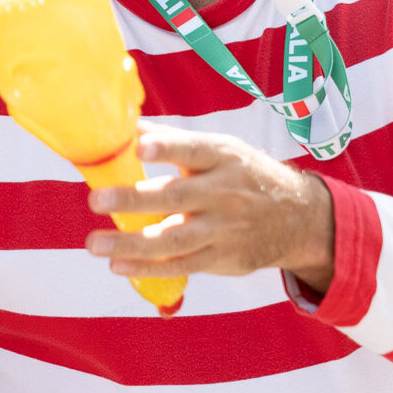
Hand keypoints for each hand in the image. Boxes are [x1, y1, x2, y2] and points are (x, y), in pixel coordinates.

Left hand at [86, 124, 335, 290]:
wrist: (298, 218)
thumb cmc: (245, 175)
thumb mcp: (222, 150)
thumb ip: (175, 141)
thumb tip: (127, 125)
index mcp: (223, 158)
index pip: (193, 150)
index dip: (168, 148)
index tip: (140, 147)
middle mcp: (224, 193)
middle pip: (176, 197)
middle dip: (135, 200)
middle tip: (97, 199)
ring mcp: (222, 228)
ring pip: (174, 238)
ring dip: (132, 243)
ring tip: (94, 244)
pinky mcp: (221, 257)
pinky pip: (181, 265)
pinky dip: (148, 268)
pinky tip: (118, 265)